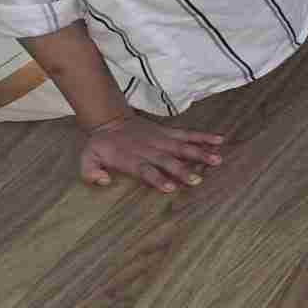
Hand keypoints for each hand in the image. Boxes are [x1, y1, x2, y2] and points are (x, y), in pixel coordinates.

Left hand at [79, 114, 225, 192]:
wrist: (110, 120)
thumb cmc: (102, 145)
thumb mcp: (87, 158)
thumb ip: (91, 171)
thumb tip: (103, 180)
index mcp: (132, 159)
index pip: (147, 170)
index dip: (158, 178)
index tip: (171, 187)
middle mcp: (150, 150)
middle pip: (168, 161)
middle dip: (183, 170)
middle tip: (198, 180)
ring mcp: (161, 140)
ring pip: (183, 147)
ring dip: (200, 153)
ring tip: (217, 160)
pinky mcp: (169, 133)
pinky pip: (188, 134)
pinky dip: (203, 137)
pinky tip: (219, 140)